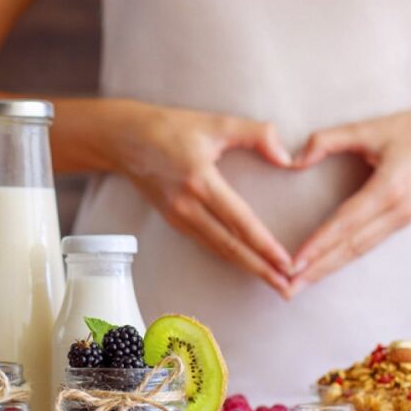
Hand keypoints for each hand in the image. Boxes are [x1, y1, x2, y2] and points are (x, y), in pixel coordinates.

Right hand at [113, 100, 294, 294]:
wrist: (124, 138)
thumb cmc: (170, 127)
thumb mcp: (215, 123)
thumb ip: (256, 135)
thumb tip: (287, 158)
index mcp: (200, 181)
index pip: (240, 221)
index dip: (265, 245)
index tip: (287, 262)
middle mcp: (187, 205)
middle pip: (230, 246)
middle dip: (261, 269)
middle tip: (287, 287)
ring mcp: (177, 216)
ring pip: (218, 249)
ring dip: (246, 267)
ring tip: (272, 281)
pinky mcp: (172, 220)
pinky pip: (206, 243)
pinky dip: (228, 257)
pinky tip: (245, 263)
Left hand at [288, 104, 410, 295]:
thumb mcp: (368, 127)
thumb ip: (328, 140)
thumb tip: (295, 160)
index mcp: (388, 189)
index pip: (345, 224)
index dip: (318, 244)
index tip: (293, 262)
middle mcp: (396, 212)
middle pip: (350, 248)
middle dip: (317, 270)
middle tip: (287, 289)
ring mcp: (401, 220)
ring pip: (358, 251)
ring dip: (328, 269)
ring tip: (300, 285)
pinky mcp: (401, 221)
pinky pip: (367, 245)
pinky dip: (343, 259)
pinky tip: (324, 268)